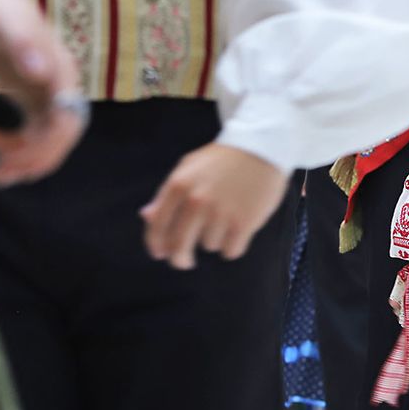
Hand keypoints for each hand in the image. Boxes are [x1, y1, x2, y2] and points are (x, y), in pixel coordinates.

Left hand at [0, 0, 85, 185]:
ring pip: (45, 137)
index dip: (47, 147)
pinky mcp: (26, 91)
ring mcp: (43, 89)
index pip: (68, 121)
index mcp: (61, 70)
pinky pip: (29, 129)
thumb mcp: (2, 20)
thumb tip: (43, 73)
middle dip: (34, 159)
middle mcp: (58, 83)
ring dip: (23, 157)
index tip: (15, 162)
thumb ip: (23, 44)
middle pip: (60, 135)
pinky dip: (13, 144)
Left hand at [141, 144, 287, 268]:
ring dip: (215, 239)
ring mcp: (220, 212)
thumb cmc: (223, 160)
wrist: (262, 147)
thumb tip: (146, 216)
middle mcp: (196, 200)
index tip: (160, 254)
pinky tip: (238, 230)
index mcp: (179, 185)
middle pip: (179, 246)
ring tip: (226, 219)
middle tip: (185, 262)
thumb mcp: (189, 168)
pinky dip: (233, 246)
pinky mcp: (243, 223)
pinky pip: (230, 251)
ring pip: (208, 246)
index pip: (157, 226)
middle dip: (180, 259)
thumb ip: (166, 194)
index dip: (156, 244)